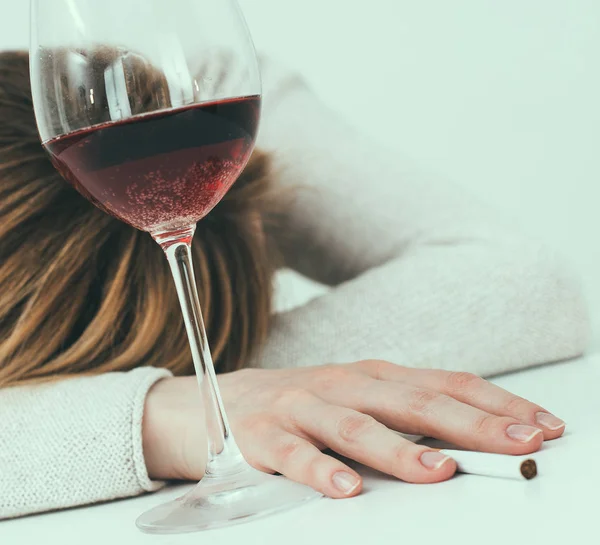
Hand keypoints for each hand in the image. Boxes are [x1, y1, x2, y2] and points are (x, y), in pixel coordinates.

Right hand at [143, 361, 564, 496]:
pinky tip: (344, 489)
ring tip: (440, 471)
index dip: (495, 403)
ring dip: (399, 450)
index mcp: (373, 377)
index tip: (542, 425)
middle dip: (470, 424)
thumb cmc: (300, 405)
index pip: (444, 384)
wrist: (213, 400)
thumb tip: (470, 442)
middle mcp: (343, 385)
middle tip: (518, 444)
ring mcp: (302, 406)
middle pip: (413, 402)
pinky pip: (293, 454)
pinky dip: (319, 469)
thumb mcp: (356, 401)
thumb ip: (402, 417)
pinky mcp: (262, 434)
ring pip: (356, 426)